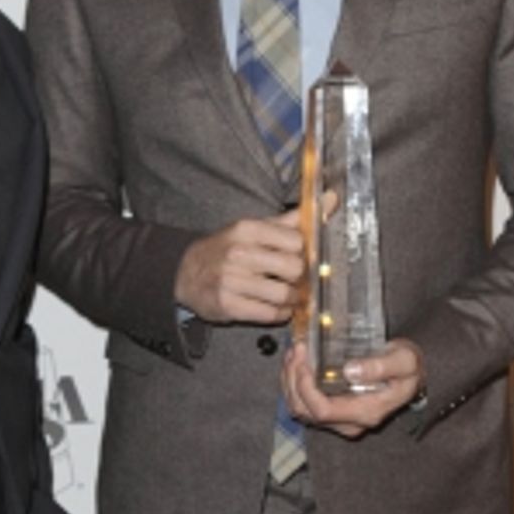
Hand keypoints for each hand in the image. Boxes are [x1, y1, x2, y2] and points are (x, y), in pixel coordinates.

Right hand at [174, 212, 305, 324]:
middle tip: (300, 280)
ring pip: (283, 295)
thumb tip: (329, 199)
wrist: (184, 273)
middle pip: (293, 268)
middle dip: (302, 278)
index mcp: (247, 230)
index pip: (296, 241)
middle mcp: (239, 253)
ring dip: (293, 299)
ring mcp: (231, 281)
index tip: (305, 259)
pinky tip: (279, 308)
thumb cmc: (226, 250)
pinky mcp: (228, 305)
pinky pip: (268, 314)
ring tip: (291, 296)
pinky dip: (280, 313)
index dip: (306, 253)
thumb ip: (290, 220)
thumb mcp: (252, 229)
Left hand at [282, 339, 424, 438]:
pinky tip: (297, 362)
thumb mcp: (405, 361)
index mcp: (366, 413)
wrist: (410, 375)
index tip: (303, 360)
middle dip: (293, 379)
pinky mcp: (331, 412)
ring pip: (299, 409)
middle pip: (305, 411)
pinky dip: (293, 382)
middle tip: (297, 349)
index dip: (305, 387)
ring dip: (289, 380)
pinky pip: (302, 403)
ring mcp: (338, 420)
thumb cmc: (408, 368)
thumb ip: (382, 366)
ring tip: (295, 352)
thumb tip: (351, 370)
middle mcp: (349, 423)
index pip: (322, 411)